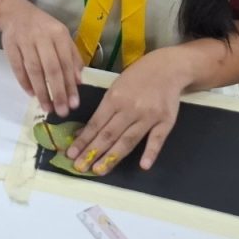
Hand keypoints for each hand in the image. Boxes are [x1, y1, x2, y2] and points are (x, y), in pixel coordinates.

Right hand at [0, 0, 81, 115]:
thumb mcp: (62, 37)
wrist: (16, 14)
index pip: (66, 63)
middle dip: (58, 92)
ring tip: (47, 108)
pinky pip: (17, 67)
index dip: (70, 85)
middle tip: (61, 111)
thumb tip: (78, 81)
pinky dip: (24, 82)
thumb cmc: (44, 29)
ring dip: (41, 91)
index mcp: (59, 34)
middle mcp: (42, 37)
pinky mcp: (10, 46)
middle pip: (51, 68)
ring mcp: (24, 41)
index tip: (74, 104)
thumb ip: (72, 57)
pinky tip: (31, 94)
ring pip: (34, 70)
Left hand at [65, 48, 189, 174]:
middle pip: (109, 134)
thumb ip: (103, 110)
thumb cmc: (137, 78)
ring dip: (112, 157)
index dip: (83, 140)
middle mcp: (130, 108)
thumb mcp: (115, 88)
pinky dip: (150, 152)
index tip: (71, 154)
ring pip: (128, 140)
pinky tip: (143, 165)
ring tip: (99, 170)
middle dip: (92, 152)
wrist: (167, 68)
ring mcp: (149, 116)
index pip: (95, 124)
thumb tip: (84, 132)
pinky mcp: (166, 121)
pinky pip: (157, 139)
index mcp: (114, 98)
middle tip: (80, 167)